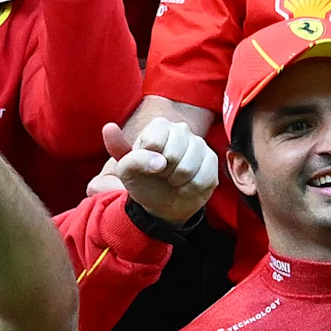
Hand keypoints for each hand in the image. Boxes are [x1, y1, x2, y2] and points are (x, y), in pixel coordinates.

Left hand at [101, 116, 218, 224]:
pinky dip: (190, 189)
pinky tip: (185, 187)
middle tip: (161, 175)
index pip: (155, 141)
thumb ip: (118, 148)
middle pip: (174, 153)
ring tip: (173, 181)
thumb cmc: (143, 182)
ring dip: (177, 182)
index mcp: (159, 126)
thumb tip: (126, 139)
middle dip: (164, 172)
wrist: (161, 204)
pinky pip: (203, 178)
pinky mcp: (212, 162)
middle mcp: (182, 130)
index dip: (149, 159)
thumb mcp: (125, 169)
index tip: (148, 165)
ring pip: (189, 167)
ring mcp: (200, 145)